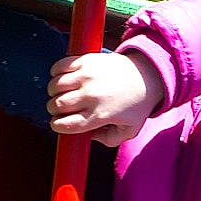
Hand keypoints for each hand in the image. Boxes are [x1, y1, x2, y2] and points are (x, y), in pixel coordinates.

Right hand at [47, 49, 165, 146]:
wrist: (147, 74)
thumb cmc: (137, 103)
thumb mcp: (129, 130)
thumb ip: (109, 140)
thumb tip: (88, 137)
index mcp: (99, 115)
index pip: (66, 125)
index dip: (57, 126)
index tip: (59, 123)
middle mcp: (91, 96)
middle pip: (57, 105)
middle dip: (53, 110)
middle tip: (60, 109)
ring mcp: (87, 76)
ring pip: (55, 86)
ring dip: (53, 92)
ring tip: (60, 93)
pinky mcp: (86, 60)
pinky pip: (59, 66)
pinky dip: (55, 72)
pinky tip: (62, 77)